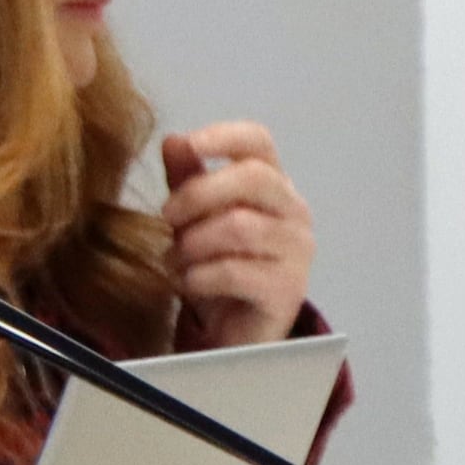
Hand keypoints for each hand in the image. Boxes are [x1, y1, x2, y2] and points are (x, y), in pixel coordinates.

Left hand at [161, 123, 315, 345]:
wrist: (234, 329)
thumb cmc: (216, 262)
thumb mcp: (194, 216)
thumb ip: (186, 177)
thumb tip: (174, 139)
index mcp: (272, 184)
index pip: (259, 142)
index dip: (224, 136)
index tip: (190, 143)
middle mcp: (294, 211)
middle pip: (253, 178)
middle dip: (198, 194)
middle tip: (166, 216)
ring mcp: (297, 250)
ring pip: (240, 226)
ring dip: (193, 242)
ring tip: (176, 257)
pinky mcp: (288, 289)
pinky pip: (235, 272)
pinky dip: (199, 276)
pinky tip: (188, 281)